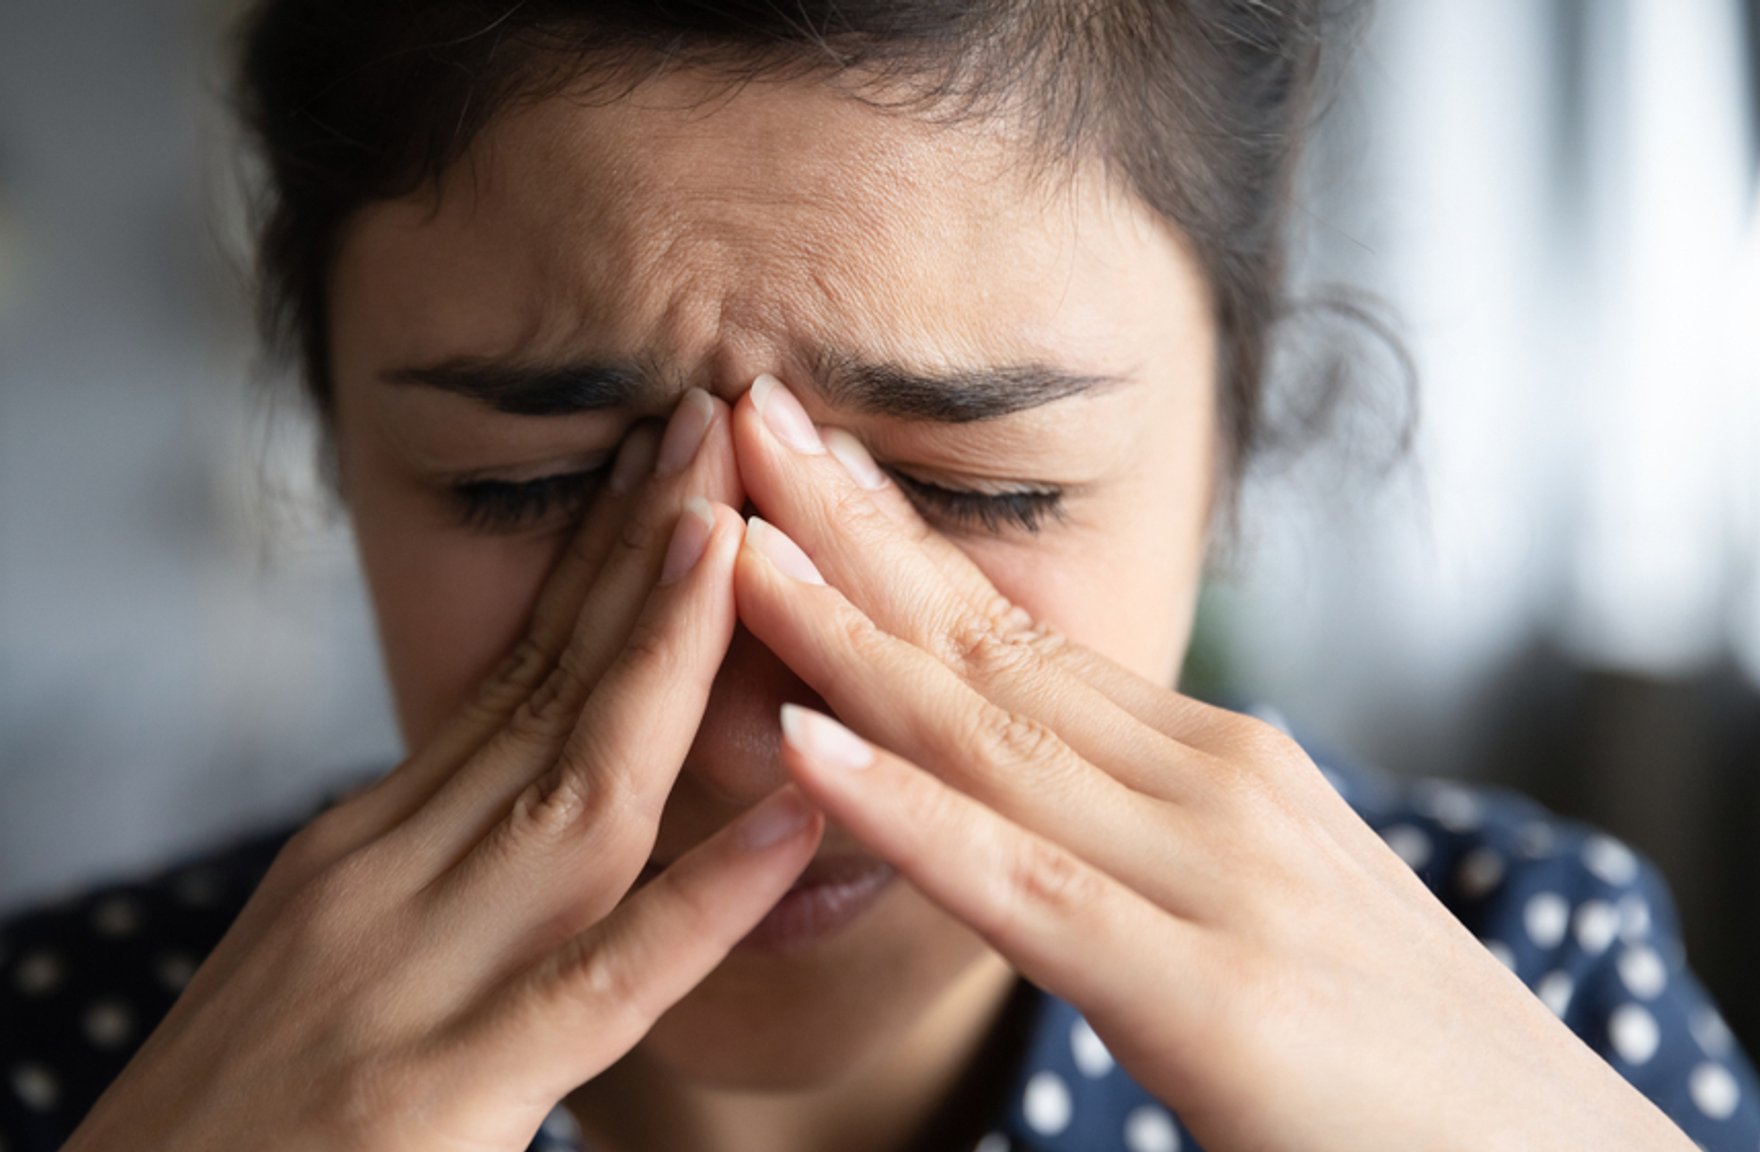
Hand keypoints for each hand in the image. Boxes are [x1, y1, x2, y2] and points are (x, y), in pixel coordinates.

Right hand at [63, 390, 821, 1151]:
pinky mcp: (435, 1096)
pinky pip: (600, 984)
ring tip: (744, 535)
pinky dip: (703, 900)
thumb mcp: (312, 963)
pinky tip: (790, 822)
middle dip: (643, 553)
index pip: (506, 677)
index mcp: (361, 848)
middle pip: (543, 692)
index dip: (598, 563)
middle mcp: (380, 880)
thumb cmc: (218, 1131)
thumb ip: (421, 879)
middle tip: (721, 418)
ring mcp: (406, 979)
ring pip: (572, 791)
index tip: (669, 461)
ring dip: (663, 655)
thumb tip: (521, 805)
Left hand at [724, 374, 1695, 1151]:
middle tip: (737, 412)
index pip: (1019, 633)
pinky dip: (901, 809)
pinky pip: (1020, 884)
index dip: (896, 542)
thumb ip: (1140, 838)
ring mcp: (1214, 875)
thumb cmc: (1392, 1053)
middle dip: (847, 528)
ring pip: (984, 733)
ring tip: (731, 536)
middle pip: (985, 644)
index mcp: (1212, 764)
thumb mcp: (1254, 902)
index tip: (800, 461)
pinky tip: (797, 743)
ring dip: (840, 629)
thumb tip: (1028, 791)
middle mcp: (1210, 786)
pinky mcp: (1210, 995)